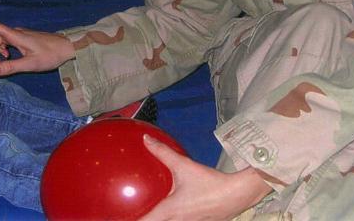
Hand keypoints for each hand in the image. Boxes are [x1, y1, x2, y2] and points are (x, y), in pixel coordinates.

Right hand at [0, 14, 75, 74]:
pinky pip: (5, 42)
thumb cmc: (51, 55)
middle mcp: (15, 33)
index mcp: (16, 36)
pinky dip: (2, 50)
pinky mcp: (22, 39)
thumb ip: (11, 66)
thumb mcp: (31, 64)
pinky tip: (10, 58)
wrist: (66, 47)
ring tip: (5, 62)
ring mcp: (19, 35)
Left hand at [139, 136, 272, 220]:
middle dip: (142, 219)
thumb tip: (146, 139)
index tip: (116, 217)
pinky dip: (168, 218)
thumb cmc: (209, 183)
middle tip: (127, 213)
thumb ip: (163, 153)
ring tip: (145, 210)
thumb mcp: (184, 166)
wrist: (237, 195)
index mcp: (169, 212)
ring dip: (155, 218)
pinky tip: (168, 211)